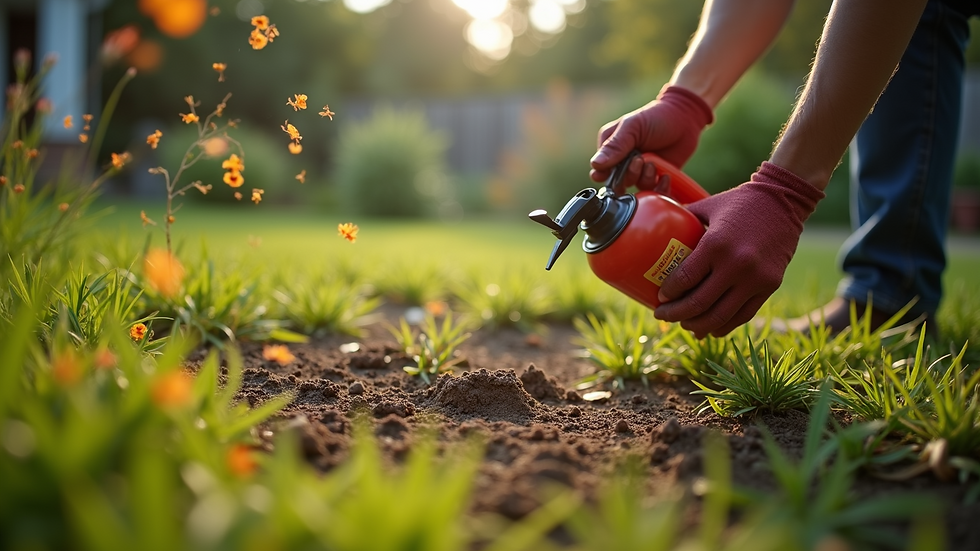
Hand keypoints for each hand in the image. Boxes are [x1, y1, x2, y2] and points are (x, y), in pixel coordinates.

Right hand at [589, 85, 712, 189]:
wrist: (685, 118)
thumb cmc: (656, 117)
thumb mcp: (632, 127)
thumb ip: (614, 146)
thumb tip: (595, 164)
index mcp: (611, 147)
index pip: (600, 169)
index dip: (606, 175)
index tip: (616, 171)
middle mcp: (623, 161)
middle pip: (617, 182)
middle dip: (629, 175)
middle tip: (640, 161)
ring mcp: (639, 170)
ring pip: (634, 187)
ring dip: (644, 177)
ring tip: (653, 164)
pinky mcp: (655, 177)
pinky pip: (651, 191)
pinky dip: (658, 187)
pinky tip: (664, 175)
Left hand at [653, 162, 824, 337]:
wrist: (785, 200)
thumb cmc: (740, 201)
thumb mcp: (708, 206)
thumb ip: (683, 219)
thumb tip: (656, 228)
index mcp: (716, 244)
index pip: (684, 279)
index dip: (668, 295)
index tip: (659, 298)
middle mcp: (736, 265)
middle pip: (698, 304)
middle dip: (674, 315)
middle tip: (662, 315)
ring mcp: (755, 279)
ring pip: (720, 316)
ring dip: (697, 325)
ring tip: (684, 324)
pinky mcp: (770, 286)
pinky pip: (743, 315)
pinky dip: (724, 326)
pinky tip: (710, 329)